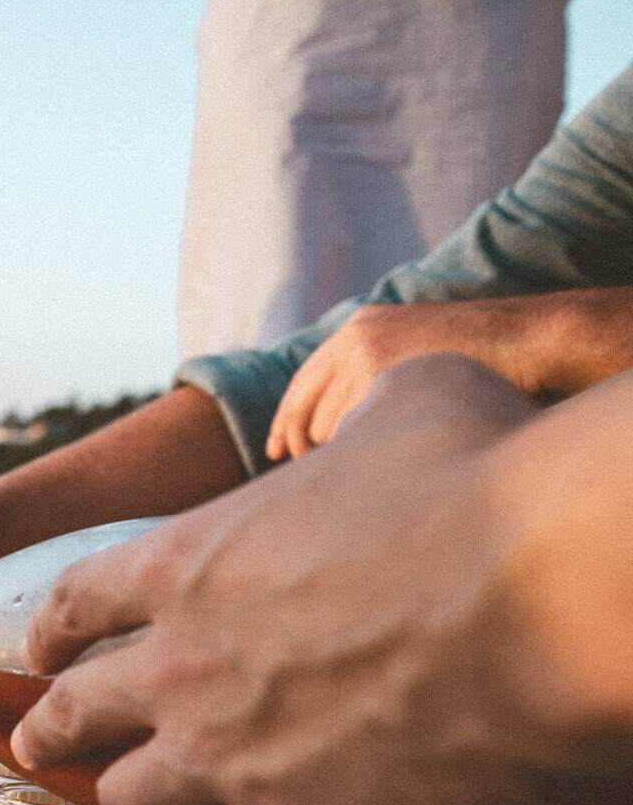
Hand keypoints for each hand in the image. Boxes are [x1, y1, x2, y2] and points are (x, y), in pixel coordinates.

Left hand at [13, 355, 611, 804]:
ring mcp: (225, 757)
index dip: (54, 630)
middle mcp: (178, 667)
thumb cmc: (485, 482)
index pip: (77, 602)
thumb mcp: (408, 398)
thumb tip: (370, 408)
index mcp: (183, 563)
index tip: (42, 652)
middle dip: (49, 731)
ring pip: (133, 803)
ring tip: (142, 800)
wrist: (553, 602)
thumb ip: (358, 410)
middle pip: (73, 715)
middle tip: (37, 743)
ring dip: (138, 796)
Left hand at [266, 300, 532, 461]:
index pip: (302, 383)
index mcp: (356, 329)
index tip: (277, 450)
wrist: (527, 342)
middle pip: (304, 408)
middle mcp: (353, 337)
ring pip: (325, 426)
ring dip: (338, 455)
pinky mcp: (381, 372)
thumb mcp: (414, 356)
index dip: (285, 421)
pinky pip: (350, 430)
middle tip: (302, 475)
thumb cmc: (479, 361)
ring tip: (366, 470)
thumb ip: (375, 377)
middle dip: (301, 445)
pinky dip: (358, 451)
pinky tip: (379, 464)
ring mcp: (365, 353)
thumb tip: (336, 429)